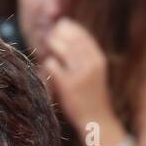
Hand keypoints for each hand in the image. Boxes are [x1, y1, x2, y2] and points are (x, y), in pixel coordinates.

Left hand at [40, 17, 116, 136]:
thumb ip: (85, 57)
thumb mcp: (95, 73)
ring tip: (47, 44)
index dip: (71, 27)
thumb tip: (69, 37)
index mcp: (98, 59)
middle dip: (59, 33)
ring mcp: (79, 74)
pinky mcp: (67, 85)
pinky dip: (47, 63)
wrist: (97, 121)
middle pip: (72, 39)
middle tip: (50, 33)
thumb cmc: (92, 97)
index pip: (83, 35)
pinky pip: (53, 65)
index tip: (61, 25)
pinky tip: (46, 65)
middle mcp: (91, 64)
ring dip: (52, 44)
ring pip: (62, 49)